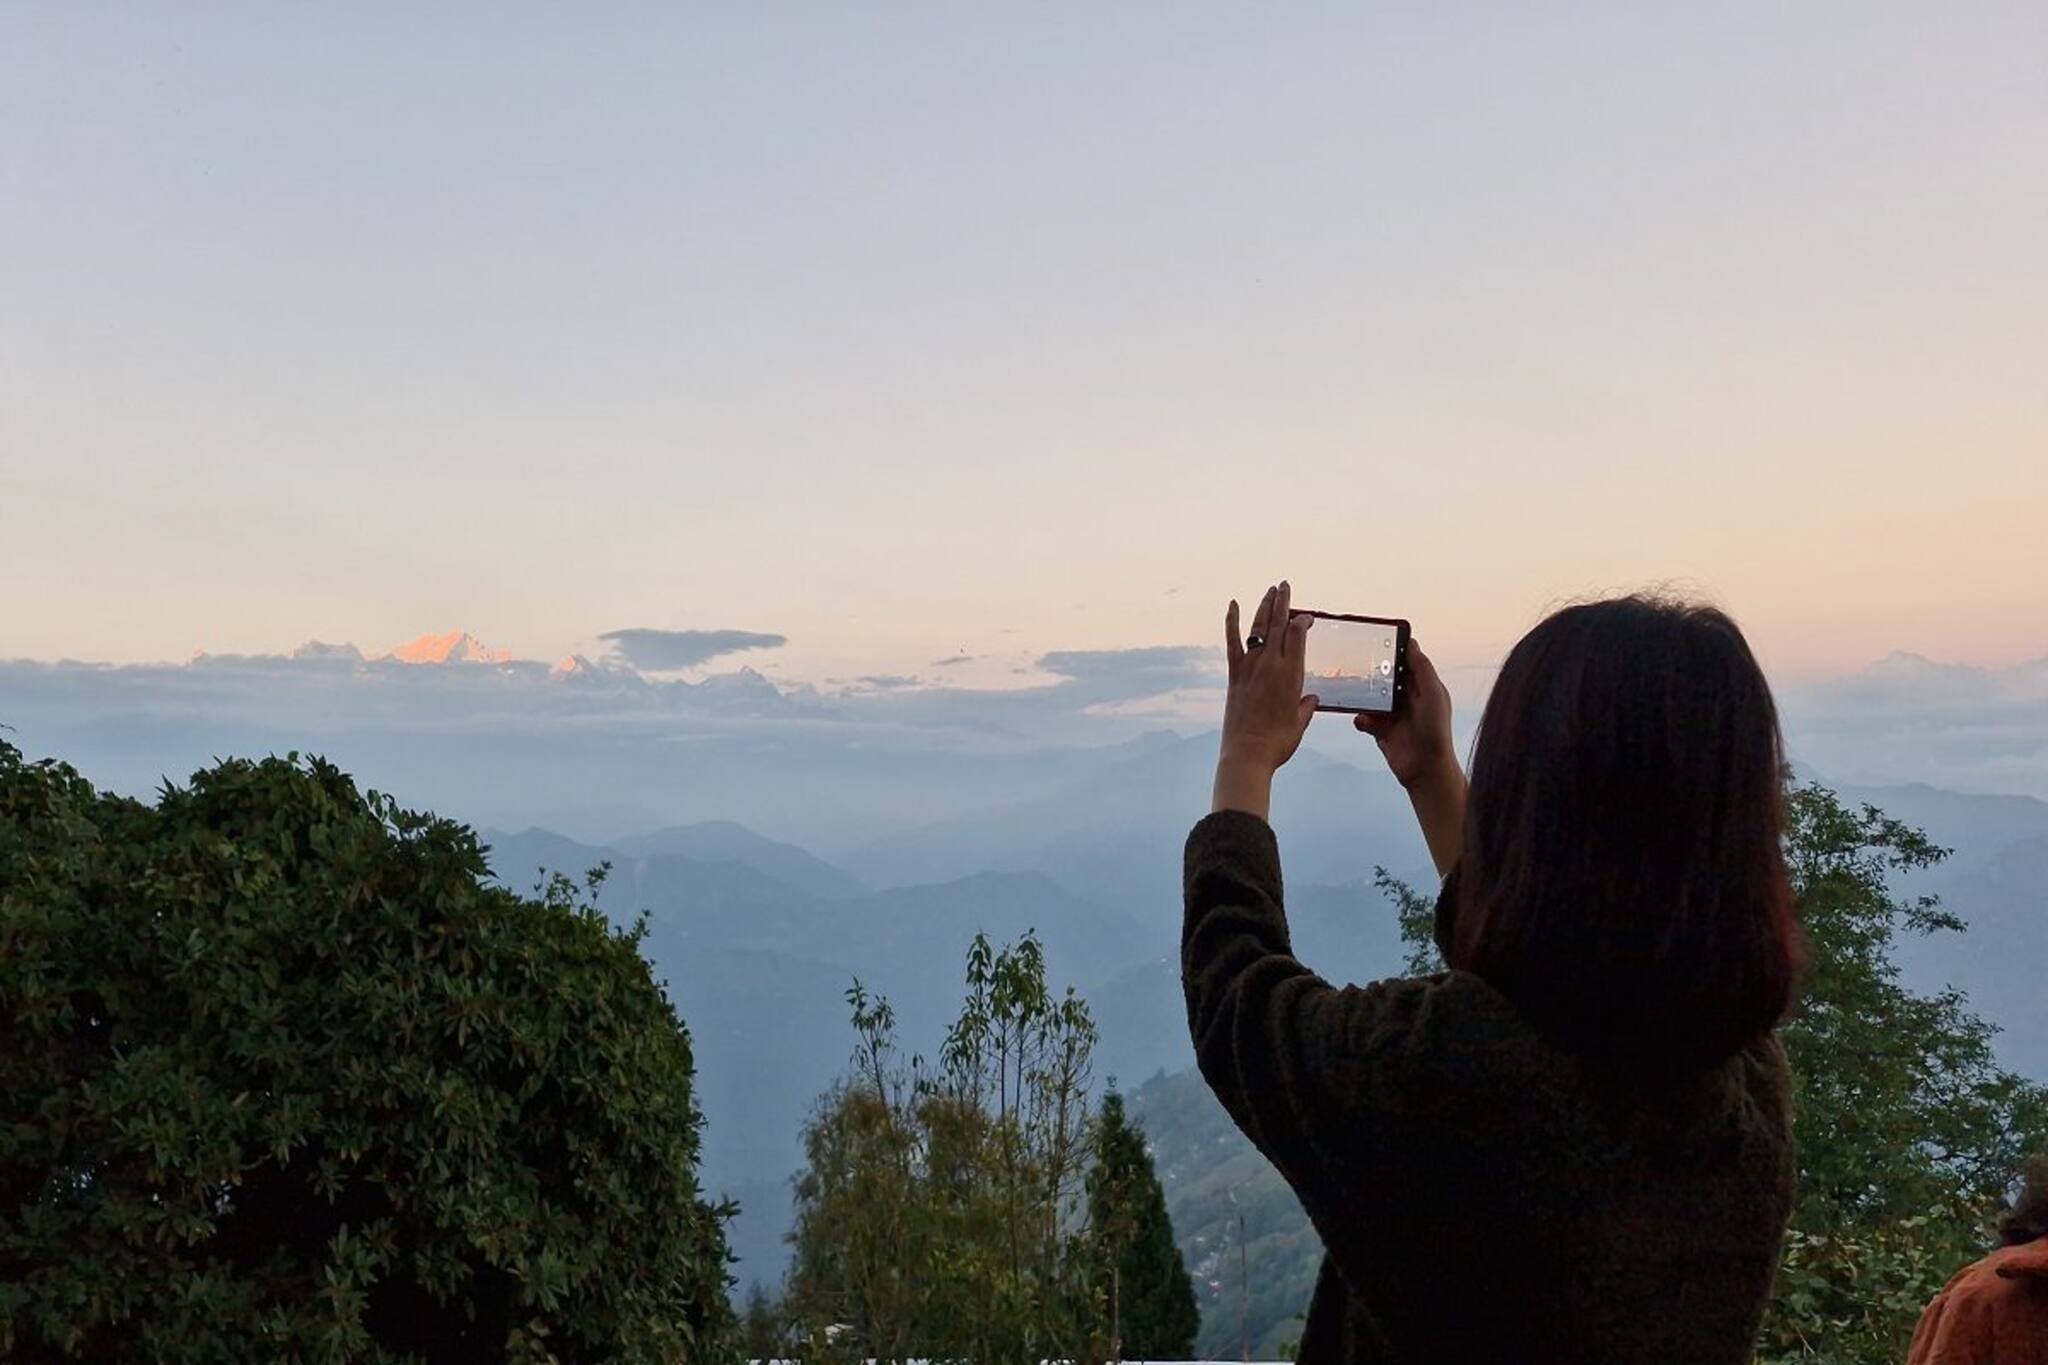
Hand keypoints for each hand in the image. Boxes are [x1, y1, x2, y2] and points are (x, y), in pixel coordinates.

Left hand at [1213, 583, 1316, 817]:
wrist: (1248, 754)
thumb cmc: (1278, 742)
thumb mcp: (1300, 722)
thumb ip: (1306, 706)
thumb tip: (1311, 699)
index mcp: (1291, 674)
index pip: (1298, 635)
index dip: (1302, 621)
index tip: (1306, 616)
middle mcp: (1271, 665)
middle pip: (1279, 625)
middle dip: (1284, 603)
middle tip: (1286, 585)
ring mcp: (1250, 668)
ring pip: (1258, 629)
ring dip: (1264, 607)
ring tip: (1270, 591)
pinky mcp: (1234, 675)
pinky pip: (1232, 642)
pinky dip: (1231, 622)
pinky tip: (1232, 606)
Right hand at [1354, 640, 1456, 790]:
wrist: (1425, 769)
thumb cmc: (1435, 731)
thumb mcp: (1433, 694)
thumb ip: (1422, 668)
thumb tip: (1412, 643)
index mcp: (1422, 686)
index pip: (1407, 661)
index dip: (1395, 650)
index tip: (1379, 637)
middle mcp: (1407, 698)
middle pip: (1385, 677)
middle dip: (1373, 673)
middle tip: (1358, 663)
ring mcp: (1393, 714)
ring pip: (1371, 697)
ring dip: (1363, 697)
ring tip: (1355, 693)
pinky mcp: (1381, 730)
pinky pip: (1364, 719)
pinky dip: (1361, 719)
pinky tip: (1364, 721)